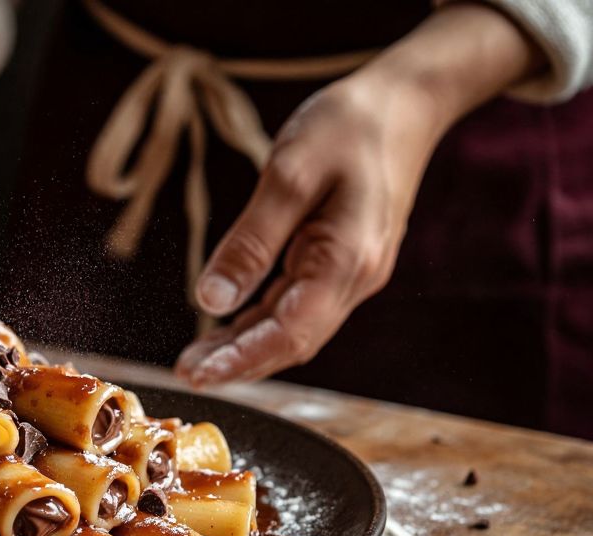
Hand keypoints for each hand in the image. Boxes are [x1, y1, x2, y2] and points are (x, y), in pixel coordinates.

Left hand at [174, 76, 429, 385]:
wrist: (406, 102)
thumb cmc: (349, 126)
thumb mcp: (290, 173)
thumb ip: (252, 241)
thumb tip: (210, 299)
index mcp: (347, 259)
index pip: (290, 332)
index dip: (242, 360)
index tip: (199, 376)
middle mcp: (355, 277)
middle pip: (292, 340)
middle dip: (239, 362)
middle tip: (186, 374)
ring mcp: (352, 272)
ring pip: (294, 326)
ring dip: (247, 346)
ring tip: (197, 358)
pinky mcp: (341, 261)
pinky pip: (297, 303)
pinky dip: (261, 321)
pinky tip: (229, 327)